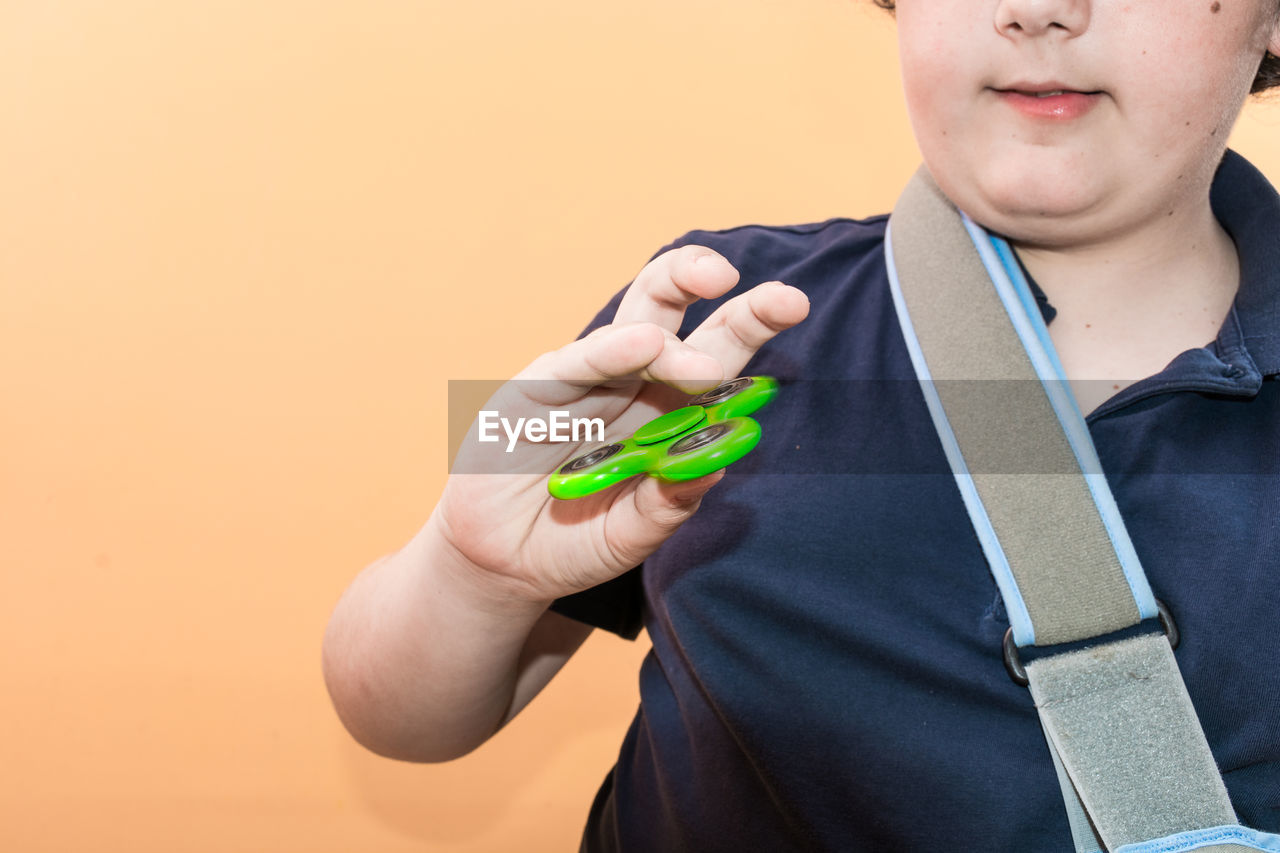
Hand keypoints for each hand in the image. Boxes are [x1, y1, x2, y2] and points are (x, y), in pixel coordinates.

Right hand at [431, 244, 809, 605]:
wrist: (501, 564)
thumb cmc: (574, 542)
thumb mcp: (632, 535)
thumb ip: (669, 504)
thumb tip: (718, 462)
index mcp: (668, 410)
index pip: (717, 356)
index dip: (752, 327)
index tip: (793, 307)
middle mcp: (632, 382)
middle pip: (683, 321)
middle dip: (735, 306)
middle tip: (784, 302)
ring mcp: (585, 380)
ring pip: (634, 327)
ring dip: (674, 339)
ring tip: (705, 369)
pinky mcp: (534, 391)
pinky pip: (573, 364)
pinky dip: (608, 351)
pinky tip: (642, 345)